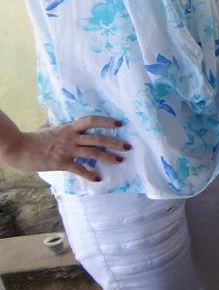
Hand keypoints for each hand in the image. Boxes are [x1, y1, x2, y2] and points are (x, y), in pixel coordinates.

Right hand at [0, 116, 128, 182]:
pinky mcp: (62, 163)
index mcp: (69, 127)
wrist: (19, 148)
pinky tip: (98, 178)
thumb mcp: (48, 125)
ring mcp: (68, 150)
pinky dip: (90, 174)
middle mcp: (71, 138)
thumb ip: (56, 120)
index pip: (91, 120)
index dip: (106, 121)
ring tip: (120, 161)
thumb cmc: (33, 137)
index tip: (119, 123)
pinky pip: (80, 169)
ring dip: (109, 157)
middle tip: (128, 146)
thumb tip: (55, 111)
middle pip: (98, 138)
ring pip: (93, 153)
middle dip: (115, 142)